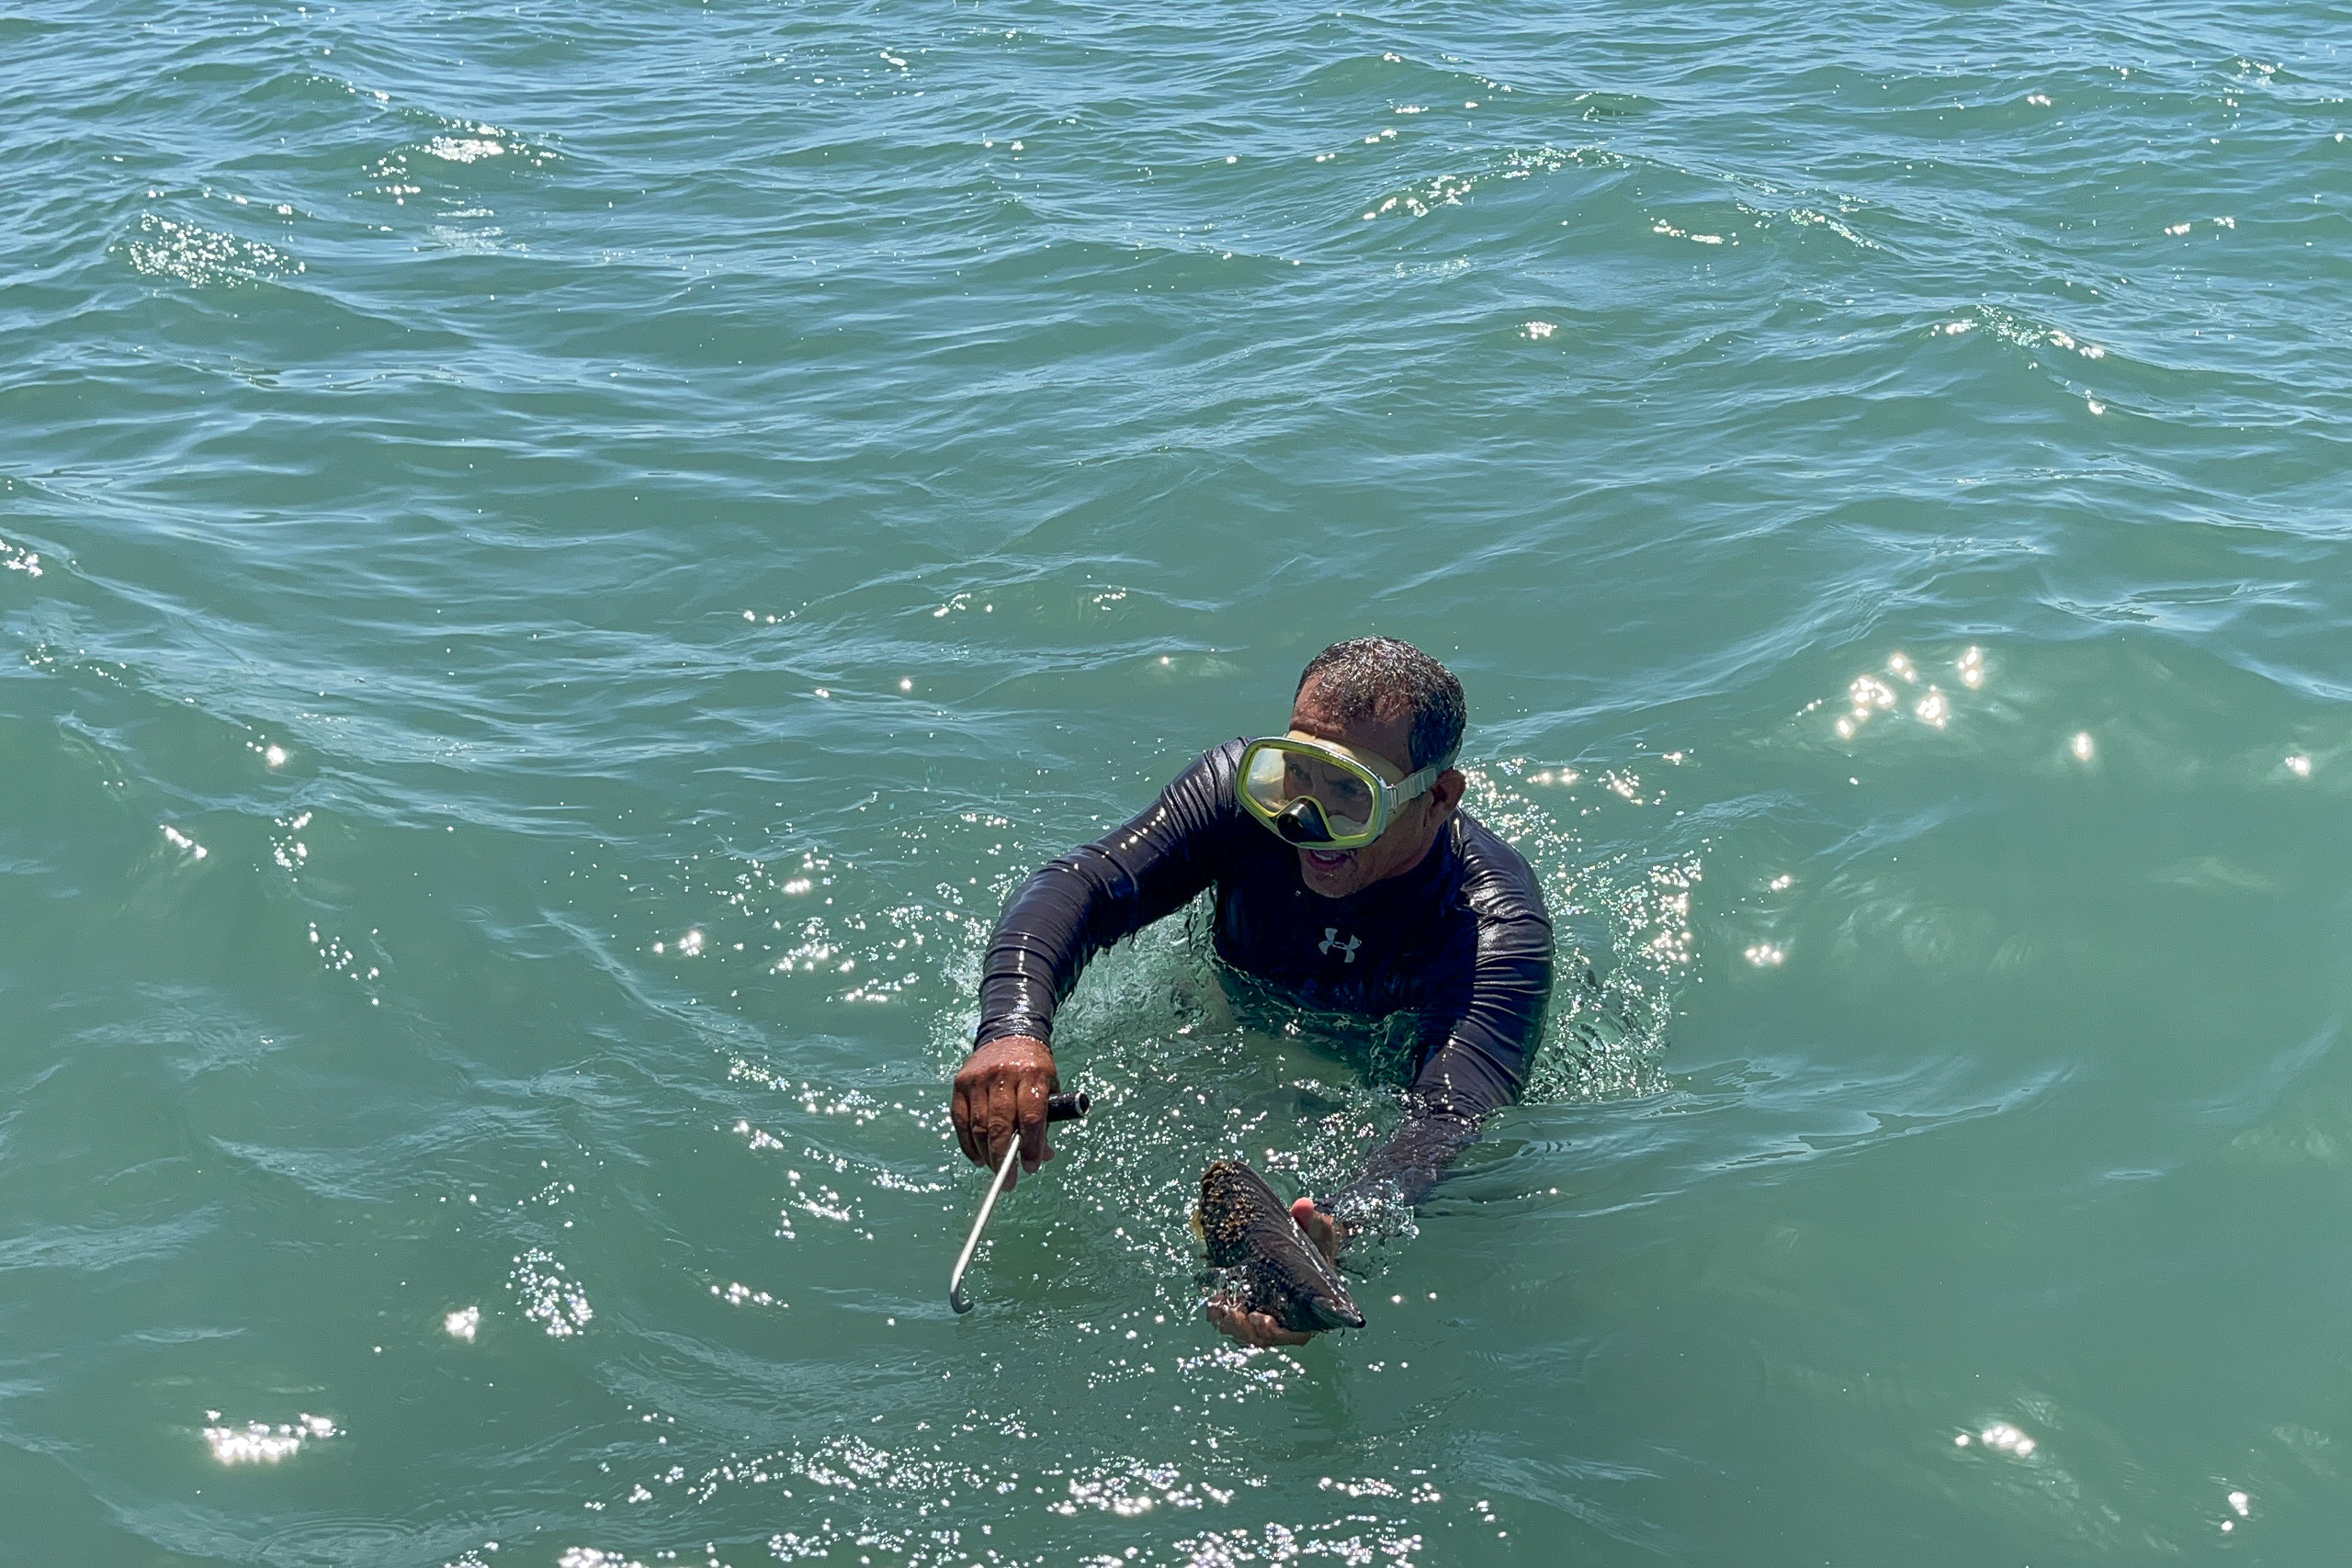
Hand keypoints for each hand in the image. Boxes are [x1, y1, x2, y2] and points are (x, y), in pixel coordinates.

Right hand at [950, 1035, 1057, 1188]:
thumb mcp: (1050, 1086)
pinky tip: (978, 1158)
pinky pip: (960, 1120)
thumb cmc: (1034, 1066)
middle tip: (1009, 1182)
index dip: (1031, 1146)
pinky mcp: (961, 1083)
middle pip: (1000, 1125)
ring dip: (987, 1155)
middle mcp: (1003, 1075)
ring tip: (997, 1172)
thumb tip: (1044, 1156)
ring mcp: (978, 1079)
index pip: (1031, 1117)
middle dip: (1004, 1158)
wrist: (1009, 1033)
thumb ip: (1048, 1120)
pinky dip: (968, 1144)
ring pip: (979, 1126)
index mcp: (1032, 1075)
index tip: (1031, 1167)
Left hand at [1206, 1197, 1345, 1347]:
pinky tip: (1214, 1303)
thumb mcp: (1315, 1233)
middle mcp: (1287, 1320)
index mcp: (1308, 1312)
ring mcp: (1265, 1315)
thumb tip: (1304, 1205)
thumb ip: (1310, 1222)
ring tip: (1218, 1309)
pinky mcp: (1248, 1308)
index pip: (1294, 1335)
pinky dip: (1221, 1314)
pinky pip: (1233, 1319)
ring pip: (1246, 1333)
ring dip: (1230, 1325)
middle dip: (1246, 1330)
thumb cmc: (1313, 1246)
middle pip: (1264, 1338)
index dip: (1276, 1333)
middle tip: (1232, 1314)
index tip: (1262, 1319)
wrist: (1299, 1248)